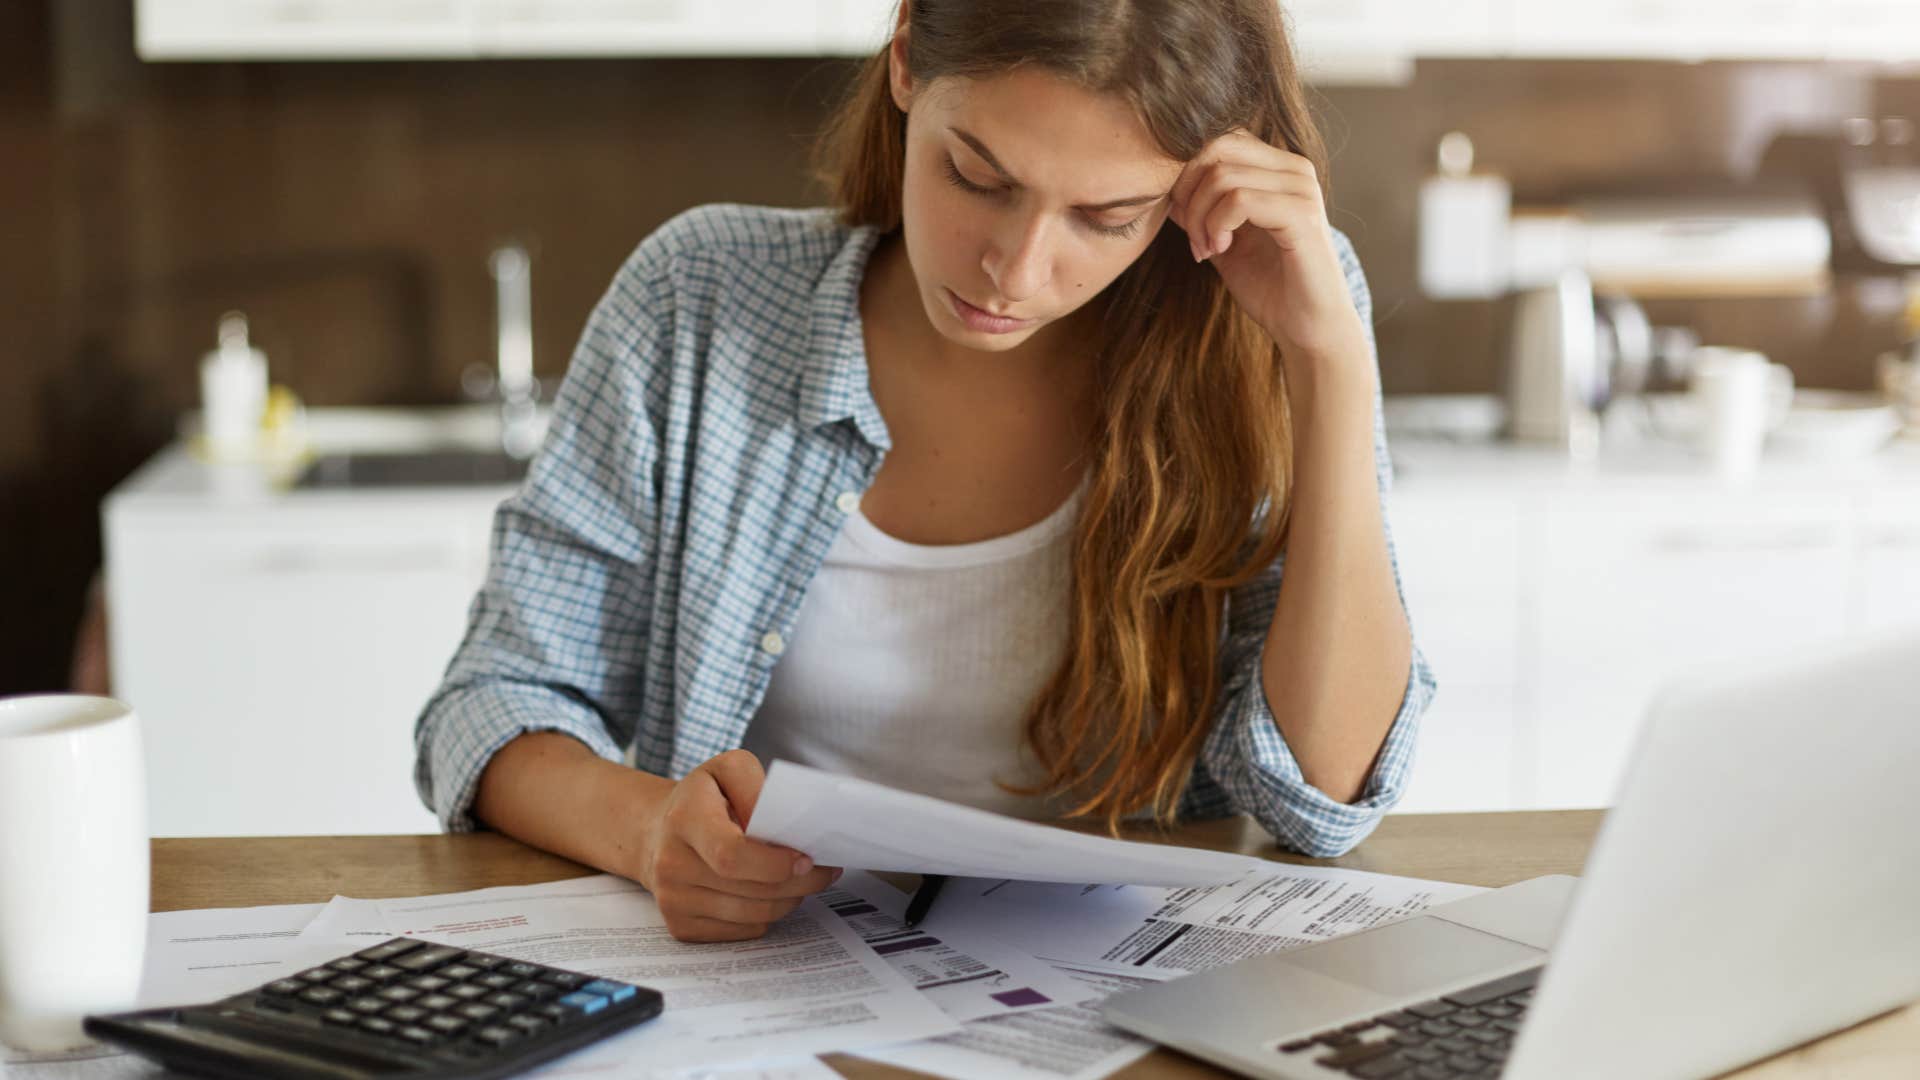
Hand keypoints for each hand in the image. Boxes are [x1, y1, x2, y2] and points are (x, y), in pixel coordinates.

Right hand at [635, 749, 840, 941]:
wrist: (658, 832)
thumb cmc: (704, 799)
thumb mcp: (728, 770)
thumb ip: (756, 788)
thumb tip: (781, 825)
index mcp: (684, 819)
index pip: (731, 855)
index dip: (774, 863)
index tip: (805, 858)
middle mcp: (671, 864)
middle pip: (751, 890)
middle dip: (799, 882)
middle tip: (824, 870)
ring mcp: (672, 900)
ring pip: (754, 915)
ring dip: (789, 900)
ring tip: (801, 879)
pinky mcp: (681, 927)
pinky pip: (743, 931)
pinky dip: (767, 915)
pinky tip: (772, 893)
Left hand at [1167, 130, 1370, 371]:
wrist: (1306, 328)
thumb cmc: (1269, 287)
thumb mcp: (1221, 241)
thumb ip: (1199, 210)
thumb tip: (1165, 187)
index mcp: (1278, 168)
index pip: (1219, 139)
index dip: (1187, 174)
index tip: (1184, 222)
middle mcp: (1294, 168)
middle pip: (1216, 147)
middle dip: (1188, 191)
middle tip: (1191, 235)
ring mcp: (1301, 188)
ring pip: (1222, 175)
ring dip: (1200, 217)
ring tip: (1206, 249)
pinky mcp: (1301, 214)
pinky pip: (1239, 199)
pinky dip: (1216, 226)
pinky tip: (1221, 250)